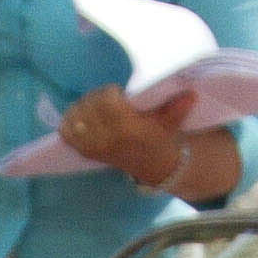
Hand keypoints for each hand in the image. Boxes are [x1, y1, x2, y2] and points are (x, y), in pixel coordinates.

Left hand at [57, 83, 184, 189]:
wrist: (152, 164)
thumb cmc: (159, 137)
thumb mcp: (170, 121)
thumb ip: (178, 107)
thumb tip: (192, 94)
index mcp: (127, 129)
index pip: (106, 101)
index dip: (109, 93)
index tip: (118, 94)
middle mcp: (107, 139)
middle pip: (88, 105)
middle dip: (95, 98)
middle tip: (107, 100)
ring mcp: (93, 147)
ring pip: (75, 116)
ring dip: (82, 108)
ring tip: (96, 109)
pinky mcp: (84, 152)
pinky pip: (65, 132)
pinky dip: (69, 122)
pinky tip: (82, 120)